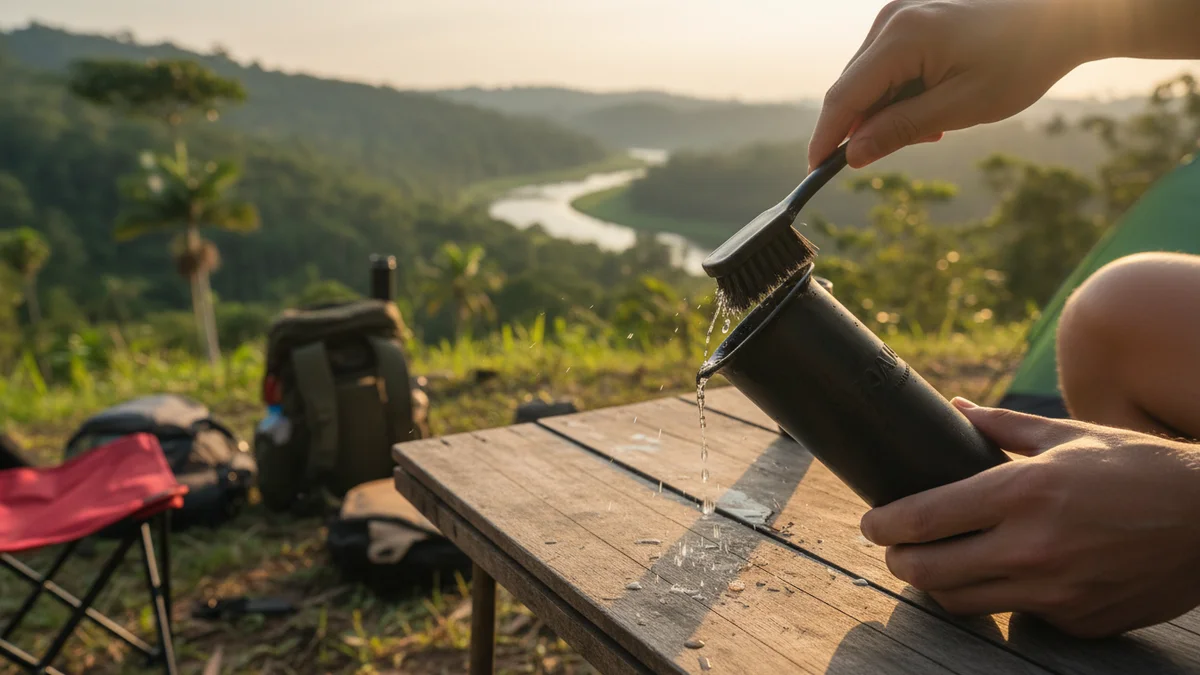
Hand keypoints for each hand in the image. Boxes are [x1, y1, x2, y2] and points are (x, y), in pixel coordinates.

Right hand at [808, 0, 1095, 170]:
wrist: (1063, 15)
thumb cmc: (1020, 60)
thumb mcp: (961, 107)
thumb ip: (901, 130)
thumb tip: (853, 155)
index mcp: (901, 37)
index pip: (844, 97)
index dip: (826, 138)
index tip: (814, 172)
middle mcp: (890, 19)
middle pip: (853, 87)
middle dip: (869, 125)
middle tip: (919, 142)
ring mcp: (898, 13)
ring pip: (869, 78)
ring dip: (889, 109)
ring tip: (939, 121)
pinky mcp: (909, 15)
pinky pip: (886, 63)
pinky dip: (901, 89)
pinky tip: (937, 96)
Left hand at [860, 398, 1199, 637]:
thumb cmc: (1139, 468)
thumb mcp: (1069, 435)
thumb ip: (1000, 427)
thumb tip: (953, 407)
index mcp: (1024, 493)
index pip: (925, 519)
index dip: (883, 524)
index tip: (868, 523)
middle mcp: (1033, 548)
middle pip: (929, 571)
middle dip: (899, 560)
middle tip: (893, 548)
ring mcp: (1056, 592)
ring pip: (964, 602)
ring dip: (940, 585)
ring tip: (937, 563)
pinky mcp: (1078, 621)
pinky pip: (1018, 614)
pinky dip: (1002, 597)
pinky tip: (1007, 575)